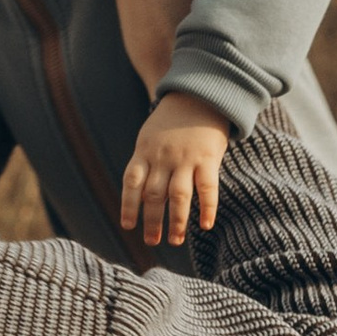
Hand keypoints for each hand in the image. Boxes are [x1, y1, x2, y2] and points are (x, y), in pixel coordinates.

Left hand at [121, 90, 228, 249]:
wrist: (200, 94)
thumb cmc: (173, 121)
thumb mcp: (150, 136)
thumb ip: (146, 161)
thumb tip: (140, 194)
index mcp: (145, 152)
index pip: (131, 182)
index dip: (129, 206)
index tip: (128, 226)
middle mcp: (163, 157)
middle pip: (153, 195)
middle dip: (151, 221)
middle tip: (152, 241)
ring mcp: (185, 158)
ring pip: (177, 196)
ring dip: (175, 221)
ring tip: (174, 240)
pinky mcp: (208, 158)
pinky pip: (207, 188)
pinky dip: (207, 208)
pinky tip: (205, 225)